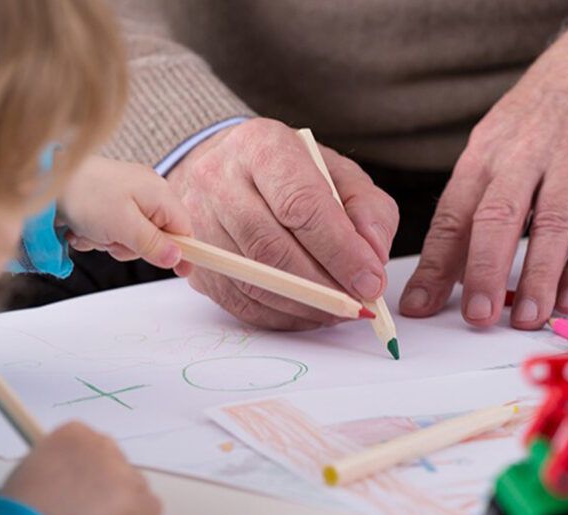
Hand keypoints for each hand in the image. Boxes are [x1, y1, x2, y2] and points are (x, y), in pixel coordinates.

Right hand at [1, 423, 161, 514]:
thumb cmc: (19, 510)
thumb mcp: (30, 471)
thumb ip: (57, 465)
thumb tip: (67, 478)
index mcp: (74, 433)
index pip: (94, 449)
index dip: (88, 475)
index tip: (80, 492)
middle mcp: (103, 444)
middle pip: (117, 466)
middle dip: (107, 489)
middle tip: (88, 513)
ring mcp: (124, 471)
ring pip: (134, 489)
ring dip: (121, 507)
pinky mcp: (140, 500)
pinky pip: (149, 512)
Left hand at [58, 156, 193, 275]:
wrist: (47, 177)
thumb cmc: (86, 196)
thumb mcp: (124, 226)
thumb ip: (153, 244)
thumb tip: (177, 258)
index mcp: (159, 194)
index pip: (185, 228)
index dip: (184, 251)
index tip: (182, 272)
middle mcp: (148, 192)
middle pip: (158, 236)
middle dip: (133, 246)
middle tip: (112, 239)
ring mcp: (129, 196)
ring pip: (133, 237)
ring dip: (112, 242)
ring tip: (93, 231)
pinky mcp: (112, 202)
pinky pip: (115, 230)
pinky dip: (99, 235)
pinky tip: (84, 227)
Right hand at [167, 118, 398, 329]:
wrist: (224, 169)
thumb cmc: (289, 173)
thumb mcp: (339, 174)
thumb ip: (367, 210)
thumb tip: (373, 258)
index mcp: (262, 147)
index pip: (300, 204)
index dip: (339, 250)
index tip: (369, 281)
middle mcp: (220, 179)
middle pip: (272, 247)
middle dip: (323, 285)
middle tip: (357, 304)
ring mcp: (198, 221)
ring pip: (254, 280)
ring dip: (304, 306)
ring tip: (338, 310)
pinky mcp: (194, 260)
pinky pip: (238, 300)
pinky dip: (280, 316)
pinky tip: (307, 312)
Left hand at [400, 0, 567, 328]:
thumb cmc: (544, 114)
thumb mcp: (499, 143)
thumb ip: (475, 204)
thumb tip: (444, 270)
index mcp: (485, 154)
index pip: (453, 216)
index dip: (435, 265)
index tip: (419, 305)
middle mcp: (524, 156)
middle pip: (497, 220)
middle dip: (482, 272)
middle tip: (475, 316)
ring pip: (551, 228)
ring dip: (537, 279)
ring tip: (526, 317)